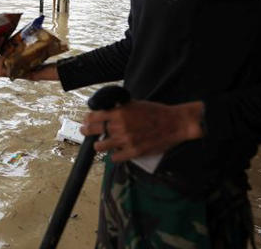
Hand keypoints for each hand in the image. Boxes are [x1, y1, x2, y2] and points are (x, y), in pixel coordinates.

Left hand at [81, 100, 203, 161]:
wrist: (175, 124)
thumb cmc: (156, 112)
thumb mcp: (135, 103)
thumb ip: (119, 107)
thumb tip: (106, 109)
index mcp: (119, 112)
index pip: (94, 116)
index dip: (87, 119)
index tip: (86, 121)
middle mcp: (120, 127)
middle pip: (93, 131)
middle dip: (87, 131)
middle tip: (85, 132)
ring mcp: (126, 140)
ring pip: (101, 146)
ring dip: (99, 145)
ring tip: (100, 145)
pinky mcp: (134, 152)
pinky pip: (115, 158)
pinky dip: (113, 156)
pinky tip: (114, 154)